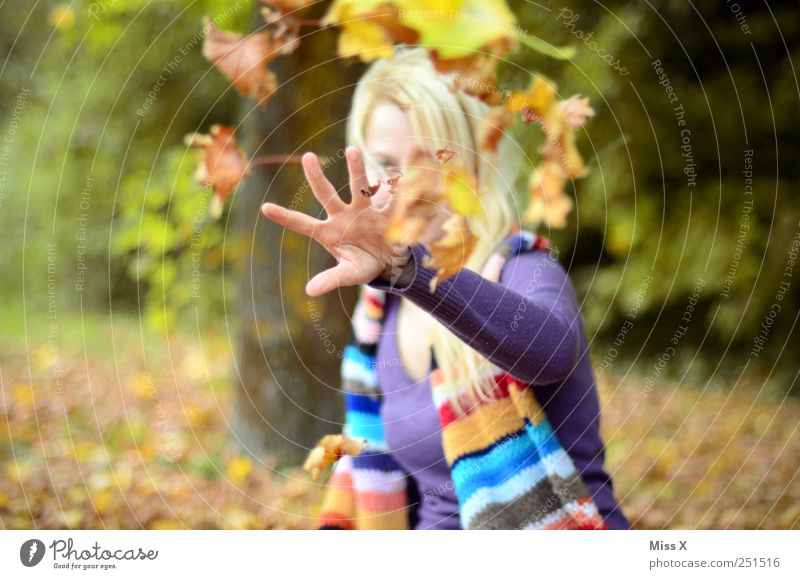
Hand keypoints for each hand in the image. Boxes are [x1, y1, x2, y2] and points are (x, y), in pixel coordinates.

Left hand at [261, 146, 411, 296]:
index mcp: (329, 233)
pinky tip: (398, 171)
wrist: (391, 263)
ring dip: (356, 170)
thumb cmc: (364, 266)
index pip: (303, 224)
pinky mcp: (385, 212)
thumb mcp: (348, 274)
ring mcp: (364, 212)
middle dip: (317, 177)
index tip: (264, 208)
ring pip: (358, 188)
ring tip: (351, 150)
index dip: (285, 217)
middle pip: (327, 194)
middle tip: (308, 157)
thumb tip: (310, 291)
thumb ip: (330, 280)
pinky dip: (394, 187)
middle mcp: (344, 216)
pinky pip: (389, 198)